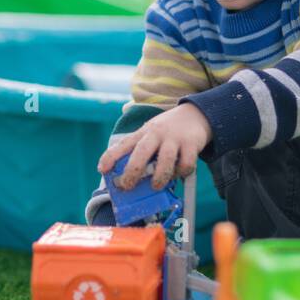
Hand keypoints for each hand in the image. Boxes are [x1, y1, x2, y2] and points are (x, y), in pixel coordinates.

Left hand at [97, 102, 212, 190]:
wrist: (196, 113)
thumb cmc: (168, 130)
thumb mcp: (151, 132)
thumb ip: (140, 150)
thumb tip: (128, 176)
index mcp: (144, 132)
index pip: (124, 143)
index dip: (111, 156)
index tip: (102, 169)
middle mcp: (157, 133)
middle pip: (141, 152)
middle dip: (132, 172)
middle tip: (128, 186)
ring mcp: (174, 138)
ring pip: (165, 160)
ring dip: (159, 177)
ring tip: (156, 186)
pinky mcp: (191, 144)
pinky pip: (186, 163)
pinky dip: (181, 173)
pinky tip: (178, 173)